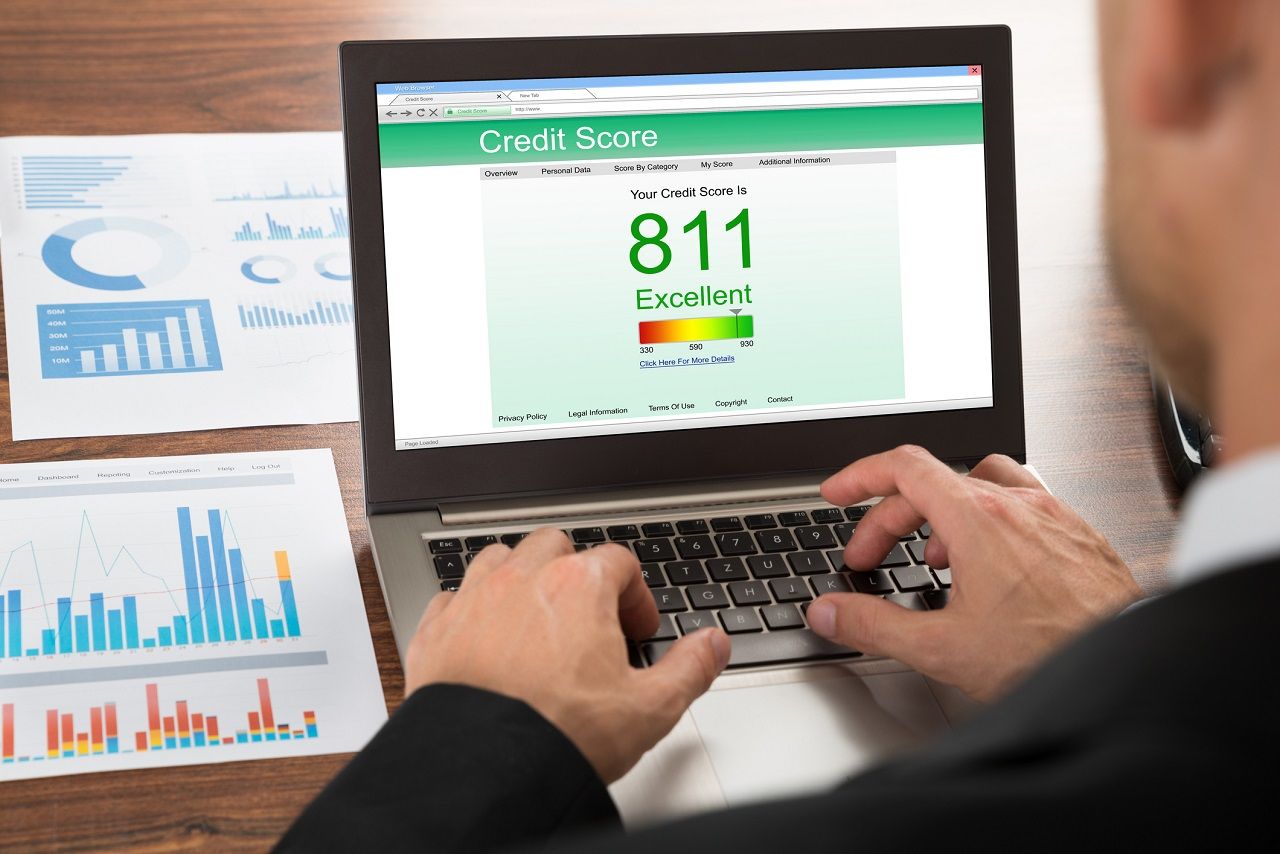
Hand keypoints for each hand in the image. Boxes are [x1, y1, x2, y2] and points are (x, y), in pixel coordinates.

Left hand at [403, 529, 730, 782]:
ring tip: (536, 620)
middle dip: (576, 572)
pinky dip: (471, 610)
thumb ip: (690, 668)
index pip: (619, 561)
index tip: (637, 630)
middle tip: (588, 619)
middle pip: (557, 545)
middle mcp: (523, 580)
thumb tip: (713, 645)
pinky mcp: (435, 629)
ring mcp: (474, 600)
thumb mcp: (649, 708)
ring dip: (520, 579)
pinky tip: (485, 640)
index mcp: (579, 587)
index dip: (636, 595)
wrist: (485, 770)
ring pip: (500, 559)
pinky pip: (452, 597)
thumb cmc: (560, 735)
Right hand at [808, 446, 1140, 700]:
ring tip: (936, 556)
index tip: (839, 493)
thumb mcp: (942, 648)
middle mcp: (1018, 504)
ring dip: (945, 512)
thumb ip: (874, 625)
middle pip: (934, 483)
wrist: (1129, 666)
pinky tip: (995, 565)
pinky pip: (1026, 504)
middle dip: (889, 519)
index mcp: (978, 519)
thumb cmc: (1051, 655)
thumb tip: (831, 612)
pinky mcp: (1080, 535)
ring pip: (984, 484)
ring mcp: (1053, 515)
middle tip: (871, 557)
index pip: (904, 467)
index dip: (861, 476)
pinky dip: (992, 522)